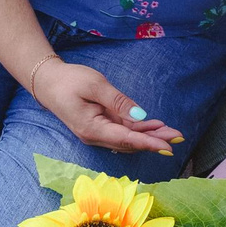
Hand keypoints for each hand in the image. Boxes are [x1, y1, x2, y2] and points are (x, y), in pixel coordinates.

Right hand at [29, 60, 183, 156]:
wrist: (46, 81)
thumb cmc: (68, 80)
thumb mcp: (95, 85)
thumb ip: (118, 101)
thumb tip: (141, 116)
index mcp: (92, 128)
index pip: (126, 138)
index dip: (149, 143)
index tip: (168, 146)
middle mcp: (95, 136)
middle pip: (130, 142)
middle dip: (155, 141)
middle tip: (179, 139)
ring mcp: (97, 132)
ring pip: (128, 138)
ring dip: (149, 136)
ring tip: (172, 133)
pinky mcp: (99, 126)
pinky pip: (122, 131)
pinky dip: (139, 130)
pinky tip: (154, 127)